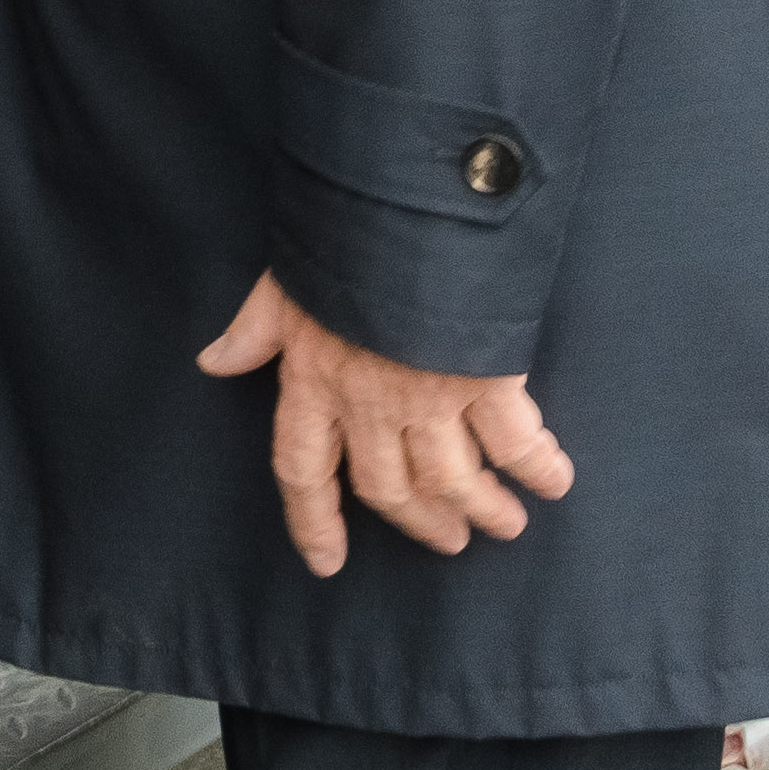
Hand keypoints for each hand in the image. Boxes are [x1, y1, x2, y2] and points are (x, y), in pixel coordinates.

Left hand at [195, 271, 572, 574]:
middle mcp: (368, 406)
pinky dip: (538, 467)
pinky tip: (555, 482)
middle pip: (389, 489)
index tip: (326, 561)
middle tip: (449, 542)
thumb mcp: (280, 284)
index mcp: (312, 385)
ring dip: (482, 508)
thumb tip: (213, 360)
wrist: (404, 208)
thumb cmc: (338, 240)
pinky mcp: (486, 381)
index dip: (313, 520)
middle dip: (421, 523)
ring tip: (505, 526)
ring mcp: (429, 399)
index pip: (303, 471)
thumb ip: (252, 330)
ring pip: (453, 480)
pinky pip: (515, 441)